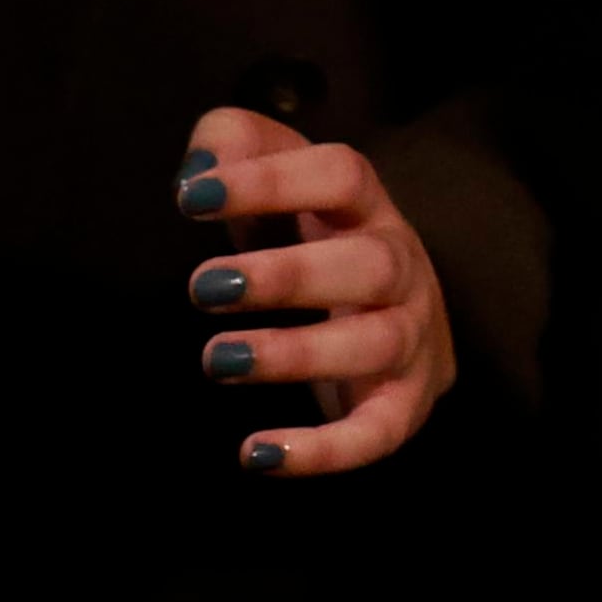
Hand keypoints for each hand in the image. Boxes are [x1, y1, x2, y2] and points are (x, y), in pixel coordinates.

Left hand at [174, 104, 455, 475]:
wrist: (393, 313)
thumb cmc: (311, 236)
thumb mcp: (275, 177)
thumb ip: (231, 146)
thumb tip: (198, 172)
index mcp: (367, 207)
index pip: (341, 175)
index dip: (273, 181)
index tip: (191, 200)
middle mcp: (400, 267)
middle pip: (367, 263)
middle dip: (287, 276)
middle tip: (203, 288)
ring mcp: (410, 338)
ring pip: (373, 344)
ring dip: (295, 353)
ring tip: (217, 359)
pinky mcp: (403, 405)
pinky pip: (378, 432)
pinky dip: (326, 451)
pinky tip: (257, 454)